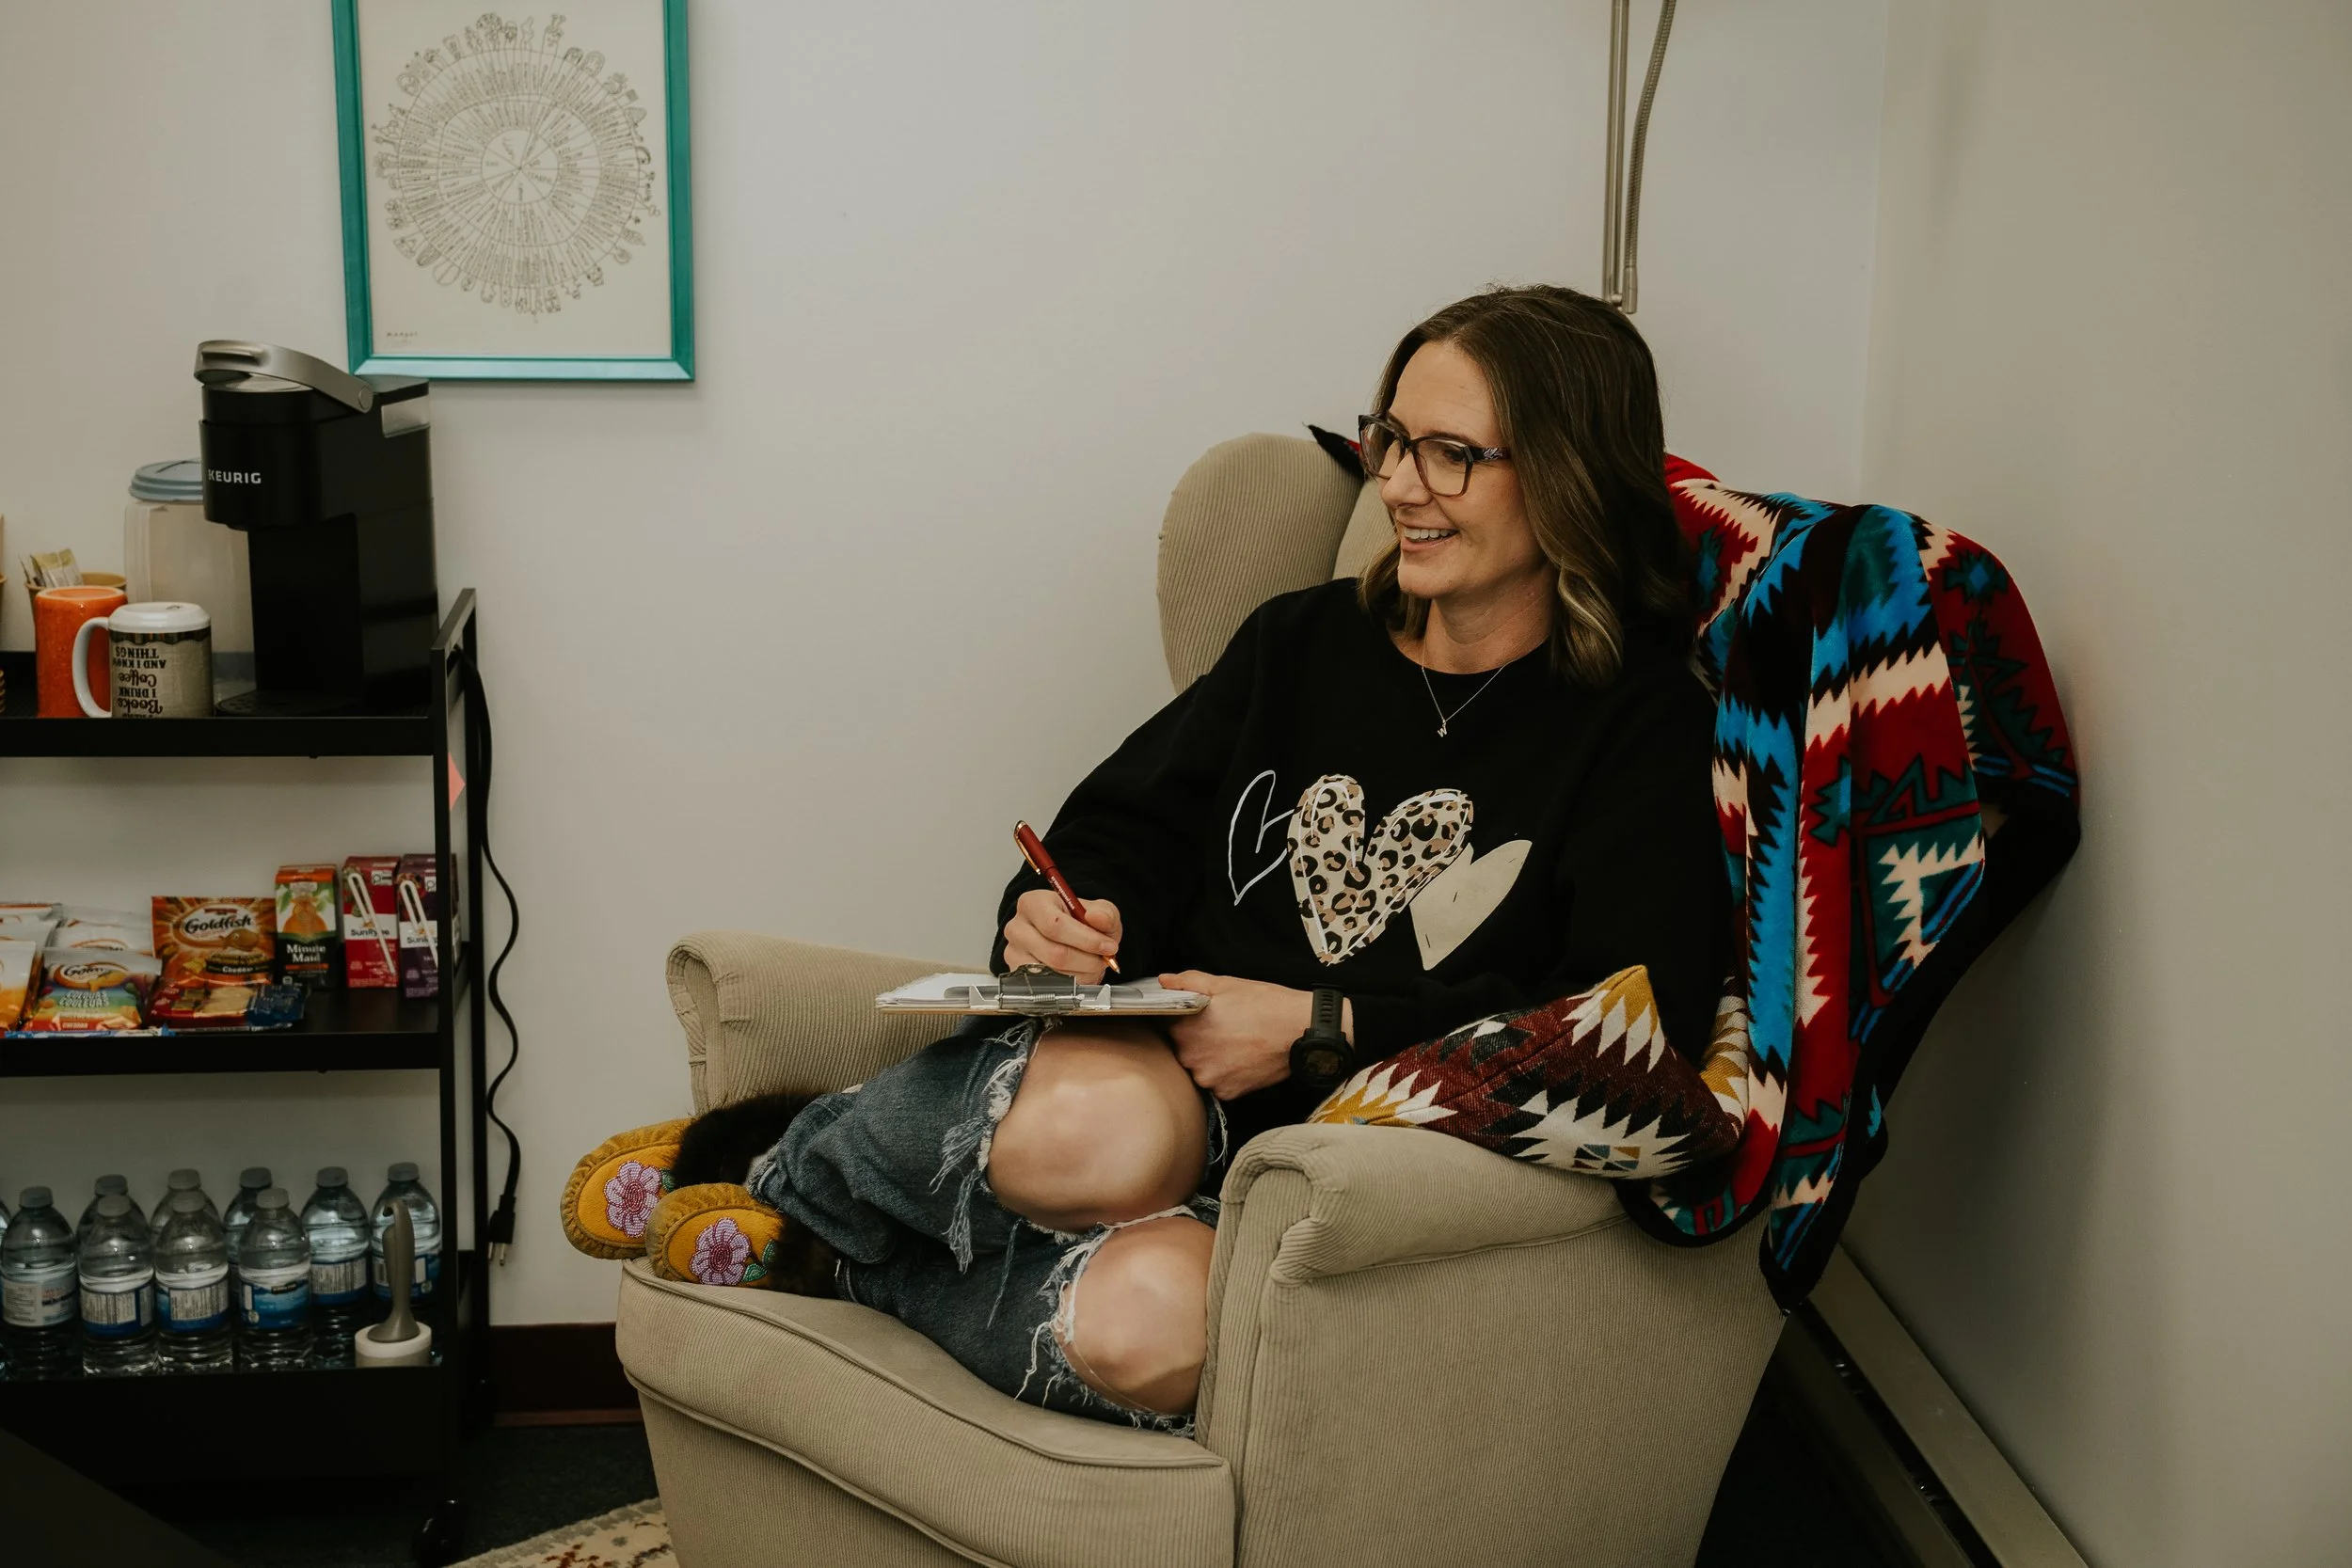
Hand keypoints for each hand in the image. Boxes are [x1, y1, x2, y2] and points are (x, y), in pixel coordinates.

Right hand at [1002, 889, 1121, 981]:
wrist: (1067, 938)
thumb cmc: (1078, 923)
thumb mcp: (1099, 912)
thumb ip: (1105, 914)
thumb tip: (1097, 917)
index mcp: (1033, 903)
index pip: (1055, 925)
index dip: (1086, 940)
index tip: (1107, 946)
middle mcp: (1018, 927)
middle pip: (1054, 953)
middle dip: (1087, 960)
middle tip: (1104, 960)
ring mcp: (1014, 953)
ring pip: (1053, 974)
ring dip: (1081, 974)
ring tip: (1092, 965)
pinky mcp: (1017, 974)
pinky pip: (1047, 987)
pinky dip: (1070, 985)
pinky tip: (1078, 973)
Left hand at [1159, 971, 1315, 1100]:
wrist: (1300, 1031)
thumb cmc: (1265, 1004)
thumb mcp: (1225, 984)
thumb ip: (1188, 982)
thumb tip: (1164, 981)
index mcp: (1184, 1028)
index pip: (1165, 1025)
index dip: (1180, 1020)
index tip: (1195, 1017)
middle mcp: (1190, 1057)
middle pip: (1181, 1049)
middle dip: (1196, 1040)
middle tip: (1221, 1029)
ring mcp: (1208, 1078)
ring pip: (1199, 1068)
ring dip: (1209, 1059)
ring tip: (1233, 1043)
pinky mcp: (1226, 1093)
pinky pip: (1217, 1083)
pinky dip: (1226, 1074)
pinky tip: (1241, 1058)